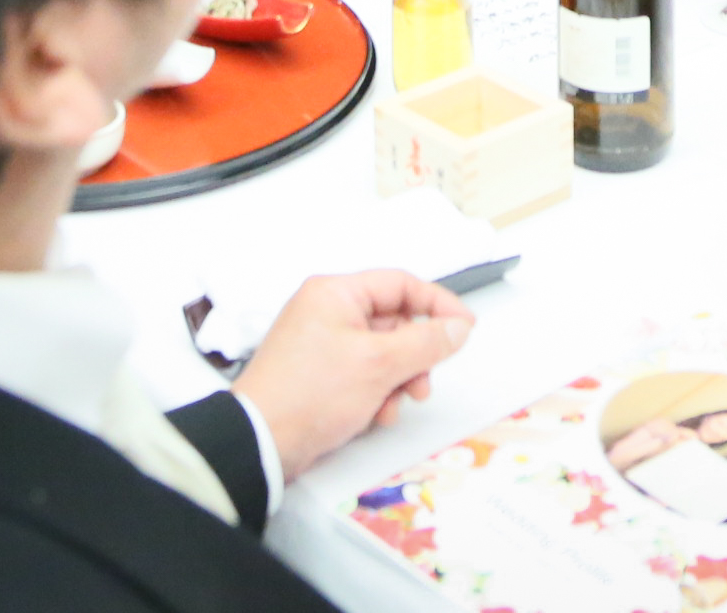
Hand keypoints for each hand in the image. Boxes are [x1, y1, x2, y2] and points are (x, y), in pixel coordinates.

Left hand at [231, 270, 473, 479]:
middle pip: (394, 322)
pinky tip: (375, 415)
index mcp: (335, 292)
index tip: (465, 328)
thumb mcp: (379, 365)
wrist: (261, 443)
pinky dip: (376, 393)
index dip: (438, 304)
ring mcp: (321, 344)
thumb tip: (458, 327)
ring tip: (394, 405)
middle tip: (423, 383)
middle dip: (414, 356)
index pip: (401, 284)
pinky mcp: (319, 375)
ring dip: (397, 380)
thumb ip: (426, 342)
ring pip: (382, 353)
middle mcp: (327, 311)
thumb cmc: (312, 394)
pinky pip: (362, 374)